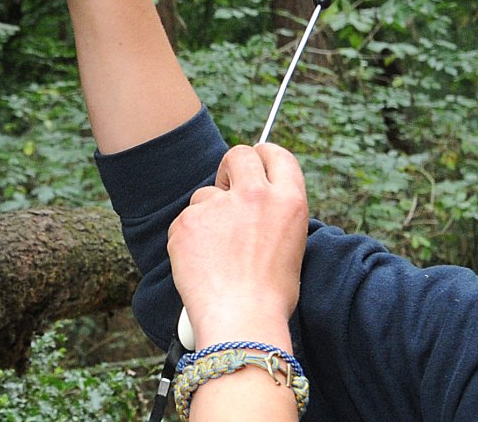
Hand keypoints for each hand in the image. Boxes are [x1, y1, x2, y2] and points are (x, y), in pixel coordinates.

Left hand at [168, 143, 307, 348]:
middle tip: (226, 190)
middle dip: (231, 168)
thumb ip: (274, 215)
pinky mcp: (187, 221)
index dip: (263, 157)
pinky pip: (186, 221)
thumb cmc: (269, 296)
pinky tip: (200, 265)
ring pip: (205, 195)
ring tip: (216, 255)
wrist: (241, 322)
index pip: (277, 155)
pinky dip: (189, 239)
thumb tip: (255, 201)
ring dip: (208, 215)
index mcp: (288, 201)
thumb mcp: (291, 247)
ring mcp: (218, 206)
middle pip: (239, 155)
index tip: (254, 164)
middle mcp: (255, 195)